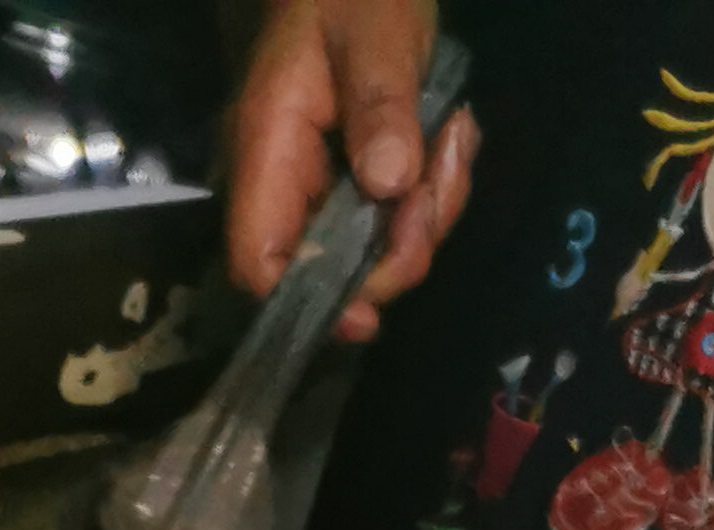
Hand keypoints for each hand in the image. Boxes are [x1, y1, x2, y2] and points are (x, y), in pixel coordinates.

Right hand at [225, 0, 477, 321]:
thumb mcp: (374, 31)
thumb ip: (378, 102)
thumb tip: (390, 184)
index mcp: (271, 148)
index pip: (260, 260)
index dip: (305, 300)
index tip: (368, 314)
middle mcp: (290, 181)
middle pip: (333, 269)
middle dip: (401, 246)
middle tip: (441, 178)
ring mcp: (328, 183)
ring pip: (379, 246)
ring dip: (432, 208)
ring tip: (453, 133)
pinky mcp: (362, 175)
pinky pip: (402, 213)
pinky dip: (439, 186)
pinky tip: (449, 130)